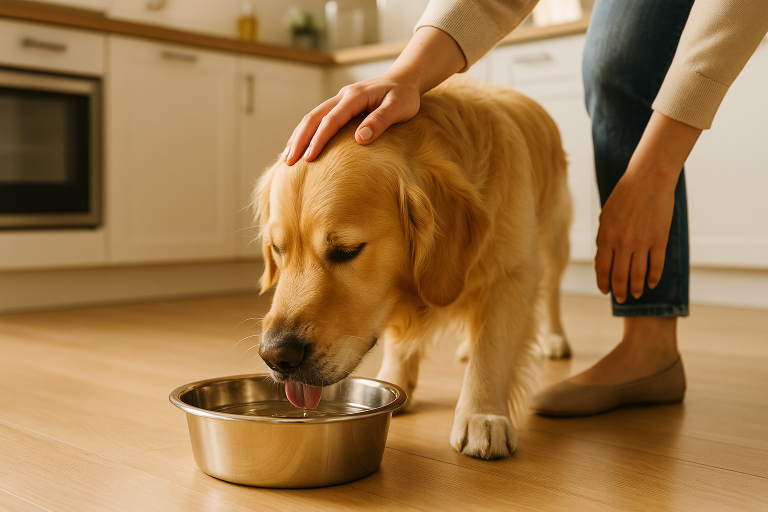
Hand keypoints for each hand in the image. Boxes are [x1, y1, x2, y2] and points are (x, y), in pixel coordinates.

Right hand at [284, 74, 420, 164]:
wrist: (404, 79)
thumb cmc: (404, 96)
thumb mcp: (399, 107)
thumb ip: (380, 121)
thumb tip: (360, 138)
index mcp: (355, 96)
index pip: (331, 120)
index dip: (318, 139)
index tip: (309, 158)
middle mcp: (342, 96)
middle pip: (313, 117)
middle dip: (299, 140)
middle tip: (289, 162)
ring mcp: (339, 100)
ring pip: (312, 117)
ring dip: (298, 136)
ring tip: (288, 158)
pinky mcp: (340, 106)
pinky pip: (318, 118)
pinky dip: (306, 132)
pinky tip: (300, 146)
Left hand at [595, 168, 676, 302]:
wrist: (648, 179)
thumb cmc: (624, 195)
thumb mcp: (606, 216)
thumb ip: (604, 237)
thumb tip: (604, 259)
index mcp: (606, 236)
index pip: (602, 268)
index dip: (603, 282)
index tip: (605, 290)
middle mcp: (622, 242)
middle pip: (619, 276)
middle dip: (618, 291)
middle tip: (620, 298)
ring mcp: (641, 242)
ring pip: (637, 275)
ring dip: (635, 288)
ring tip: (635, 294)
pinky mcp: (659, 239)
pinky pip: (656, 265)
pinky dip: (652, 278)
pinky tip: (650, 284)